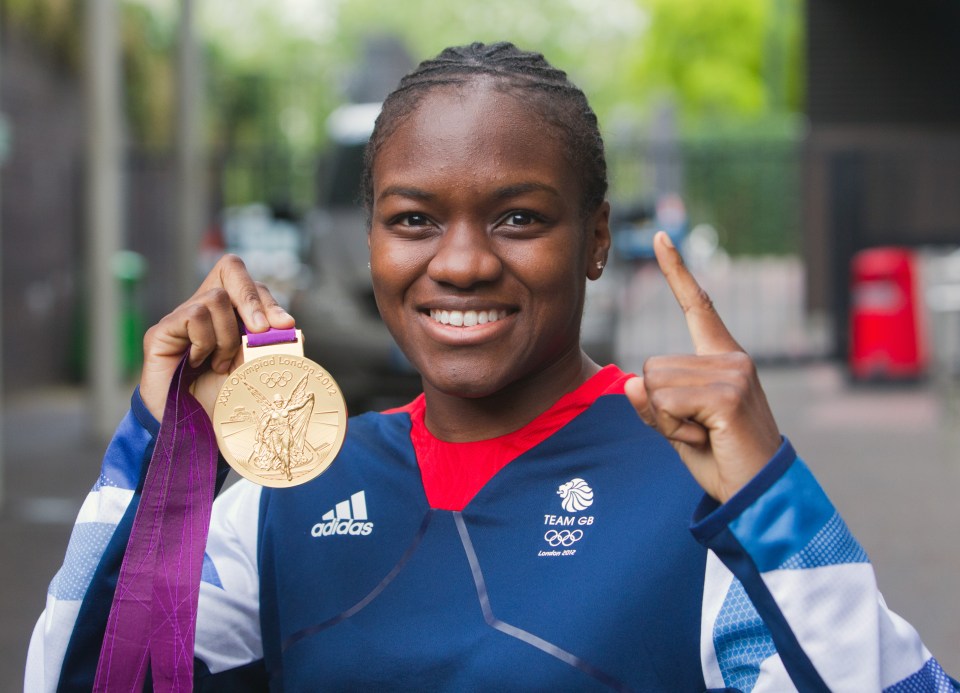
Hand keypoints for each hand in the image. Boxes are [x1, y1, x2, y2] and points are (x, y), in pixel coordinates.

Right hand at [139, 254, 295, 420]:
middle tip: (262, 331)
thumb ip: (272, 345)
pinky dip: (206, 340)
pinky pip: (194, 314)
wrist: (192, 432)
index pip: (250, 284)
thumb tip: (289, 326)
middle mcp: (204, 309)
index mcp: (230, 316)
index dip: (269, 300)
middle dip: (253, 299)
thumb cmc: (224, 402)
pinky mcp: (161, 330)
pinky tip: (198, 362)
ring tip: (220, 364)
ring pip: (216, 298)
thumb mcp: (257, 370)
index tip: (285, 327)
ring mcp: (181, 317)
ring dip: (228, 336)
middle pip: (231, 268)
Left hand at [624, 232, 780, 503]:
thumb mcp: (676, 427)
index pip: (698, 305)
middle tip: (698, 430)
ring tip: (705, 435)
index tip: (660, 235)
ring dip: (668, 420)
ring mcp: (733, 372)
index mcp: (722, 358)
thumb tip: (632, 384)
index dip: (677, 271)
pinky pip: (666, 404)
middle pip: (651, 366)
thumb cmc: (719, 457)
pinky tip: (708, 438)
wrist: (759, 494)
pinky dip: (675, 429)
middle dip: (661, 407)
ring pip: (655, 385)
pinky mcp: (728, 394)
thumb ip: (652, 403)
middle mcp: (731, 356)